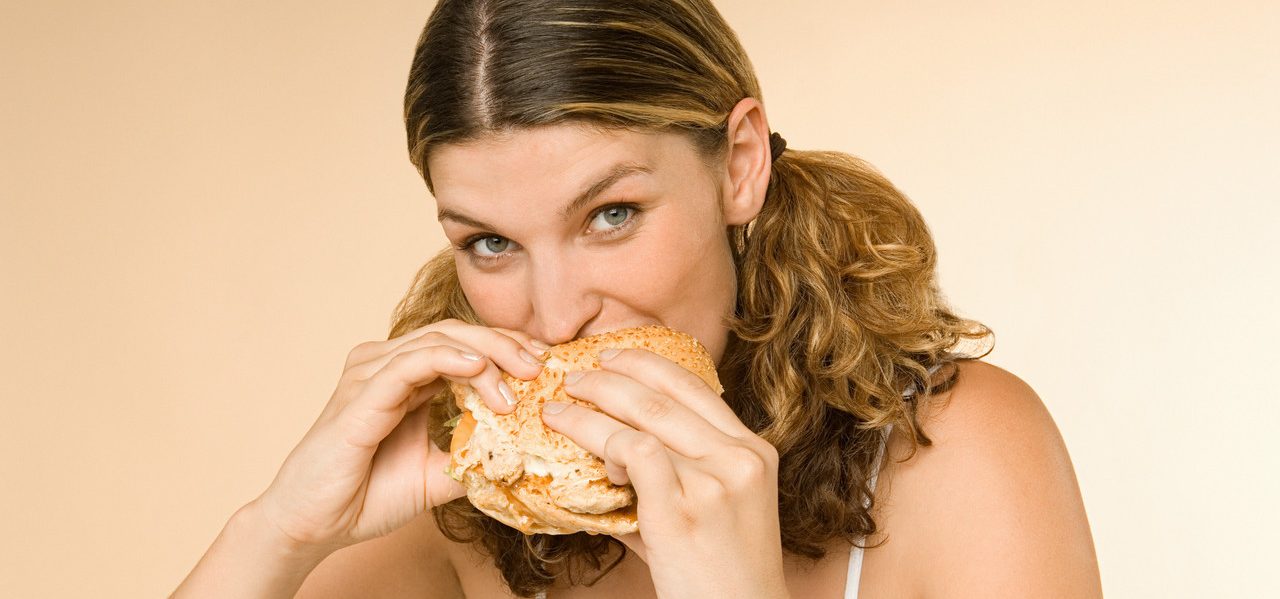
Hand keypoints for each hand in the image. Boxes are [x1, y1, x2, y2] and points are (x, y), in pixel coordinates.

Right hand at [253, 319, 547, 554]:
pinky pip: (410, 363)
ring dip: (486, 356)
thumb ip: (471, 457)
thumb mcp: (435, 476)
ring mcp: (370, 375)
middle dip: (504, 344)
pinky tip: (478, 368)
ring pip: (438, 342)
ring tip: (520, 377)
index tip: (543, 367)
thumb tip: (521, 456)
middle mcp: (385, 366)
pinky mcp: (360, 395)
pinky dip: (448, 359)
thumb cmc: (363, 495)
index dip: (505, 349)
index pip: (463, 345)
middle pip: (455, 334)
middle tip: (541, 365)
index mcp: (404, 377)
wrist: (312, 525)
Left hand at [540, 348, 788, 598]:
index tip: (614, 358)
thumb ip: (670, 478)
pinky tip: (586, 454)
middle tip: (575, 375)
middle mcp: (740, 457)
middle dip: (610, 377)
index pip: (696, 386)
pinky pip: (632, 452)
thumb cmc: (719, 578)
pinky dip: (601, 444)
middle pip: (664, 393)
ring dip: (590, 408)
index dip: (648, 364)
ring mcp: (715, 480)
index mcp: (754, 451)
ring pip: (641, 419)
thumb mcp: (710, 512)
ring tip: (559, 409)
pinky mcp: (683, 507)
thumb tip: (610, 459)